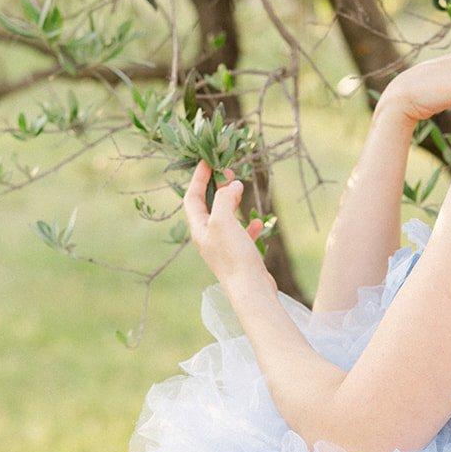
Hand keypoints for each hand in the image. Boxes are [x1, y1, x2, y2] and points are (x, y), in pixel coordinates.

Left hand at [183, 161, 271, 289]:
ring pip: (225, 218)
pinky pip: (242, 234)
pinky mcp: (239, 254)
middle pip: (207, 206)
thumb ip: (224, 199)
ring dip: (232, 202)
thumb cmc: (233, 256)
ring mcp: (223, 247)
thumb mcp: (223, 221)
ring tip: (242, 190)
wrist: (251, 289)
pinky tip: (258, 221)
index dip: (198, 178)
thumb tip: (232, 185)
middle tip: (228, 172)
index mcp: (199, 229)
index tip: (207, 161)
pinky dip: (249, 224)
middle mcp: (208, 237)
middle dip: (216, 187)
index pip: (192, 197)